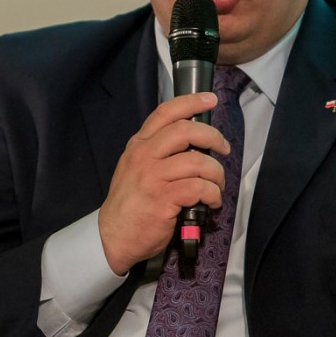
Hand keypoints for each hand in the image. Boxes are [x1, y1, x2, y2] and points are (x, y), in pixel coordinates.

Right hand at [99, 93, 230, 274]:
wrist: (112, 236)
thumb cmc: (130, 204)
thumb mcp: (135, 168)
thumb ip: (157, 152)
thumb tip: (193, 143)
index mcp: (139, 145)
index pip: (166, 113)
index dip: (191, 102)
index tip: (210, 100)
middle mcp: (144, 156)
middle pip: (186, 131)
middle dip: (212, 137)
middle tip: (223, 149)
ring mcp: (153, 177)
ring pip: (198, 161)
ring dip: (216, 173)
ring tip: (217, 185)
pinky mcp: (163, 199)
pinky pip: (199, 187)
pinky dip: (213, 194)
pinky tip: (212, 202)